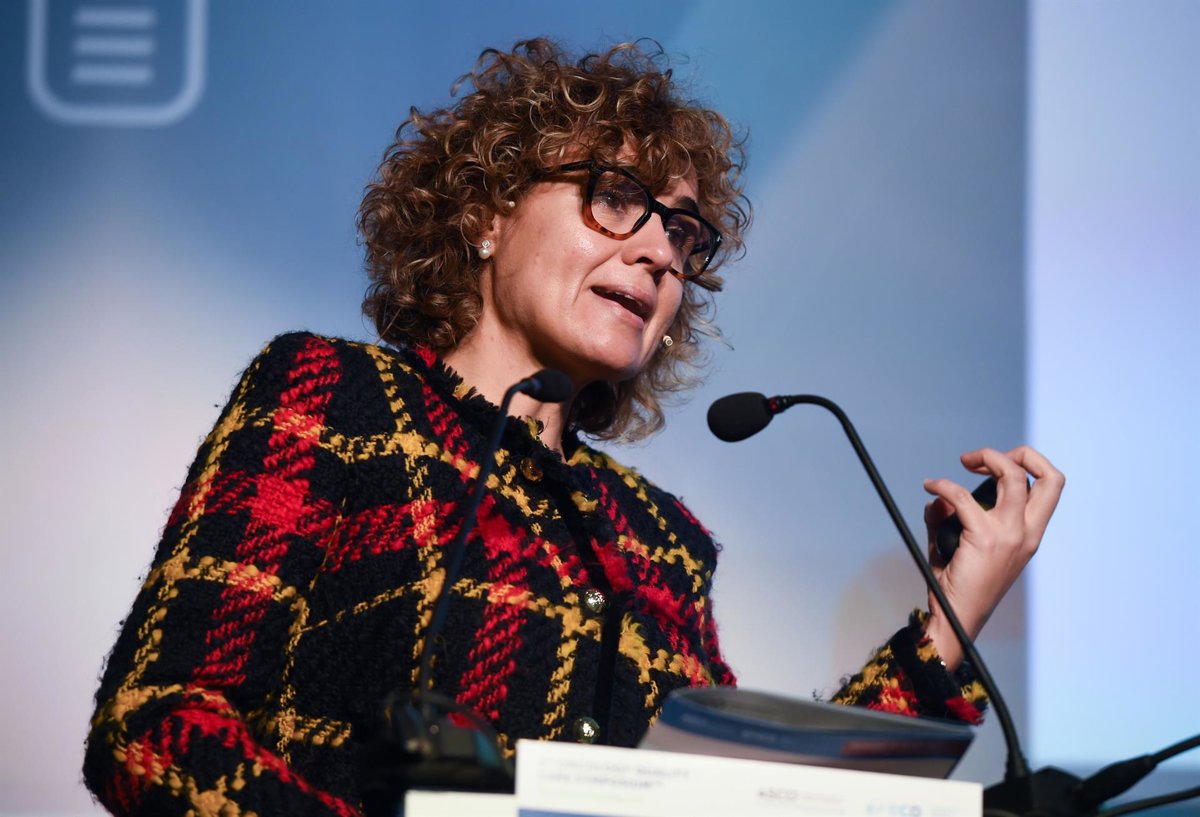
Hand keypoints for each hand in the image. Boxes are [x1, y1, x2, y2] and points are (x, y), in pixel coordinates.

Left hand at [921, 446, 1063, 669]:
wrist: (955, 619)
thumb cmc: (959, 587)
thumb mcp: (961, 545)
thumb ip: (950, 518)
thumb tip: (940, 498)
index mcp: (1031, 534)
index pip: (1050, 488)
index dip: (1028, 465)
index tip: (995, 466)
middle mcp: (1027, 533)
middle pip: (1049, 477)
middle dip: (1022, 453)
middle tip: (987, 458)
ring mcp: (1009, 535)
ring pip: (1014, 476)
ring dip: (989, 457)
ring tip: (964, 461)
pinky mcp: (984, 539)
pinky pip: (962, 498)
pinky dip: (944, 485)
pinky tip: (931, 486)